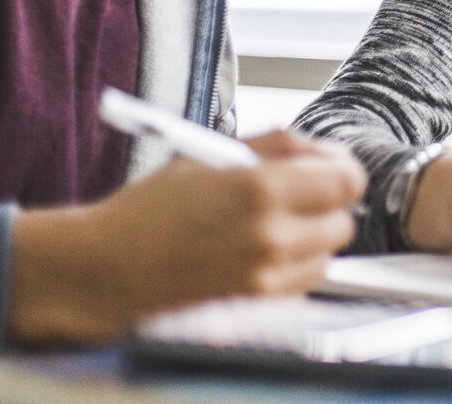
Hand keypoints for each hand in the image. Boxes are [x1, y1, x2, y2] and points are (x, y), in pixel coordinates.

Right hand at [8, 130, 365, 344]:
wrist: (104, 269)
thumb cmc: (149, 210)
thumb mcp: (210, 155)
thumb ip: (276, 146)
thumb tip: (321, 151)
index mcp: (261, 188)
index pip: (348, 180)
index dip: (340, 172)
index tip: (326, 172)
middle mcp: (271, 235)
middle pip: (343, 220)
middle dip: (325, 206)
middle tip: (295, 199)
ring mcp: (265, 277)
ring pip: (327, 256)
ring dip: (311, 240)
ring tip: (272, 228)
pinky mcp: (256, 306)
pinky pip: (301, 284)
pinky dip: (293, 270)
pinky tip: (259, 255)